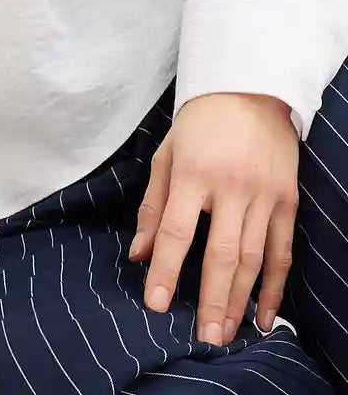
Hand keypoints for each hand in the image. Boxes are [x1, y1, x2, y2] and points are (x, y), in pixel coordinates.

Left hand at [128, 92, 298, 344]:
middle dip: (211, 299)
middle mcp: (231, 186)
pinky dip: (274, 286)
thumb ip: (153, 207)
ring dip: (240, 300)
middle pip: (222, 253)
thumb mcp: (167, 156)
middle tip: (203, 336)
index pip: (178, 230)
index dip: (166, 269)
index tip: (156, 302)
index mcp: (194, 173)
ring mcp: (264, 195)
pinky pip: (282, 251)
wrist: (249, 90)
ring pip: (254, 258)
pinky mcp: (287, 200)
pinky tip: (264, 315)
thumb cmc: (200, 124)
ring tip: (227, 332)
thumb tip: (139, 255)